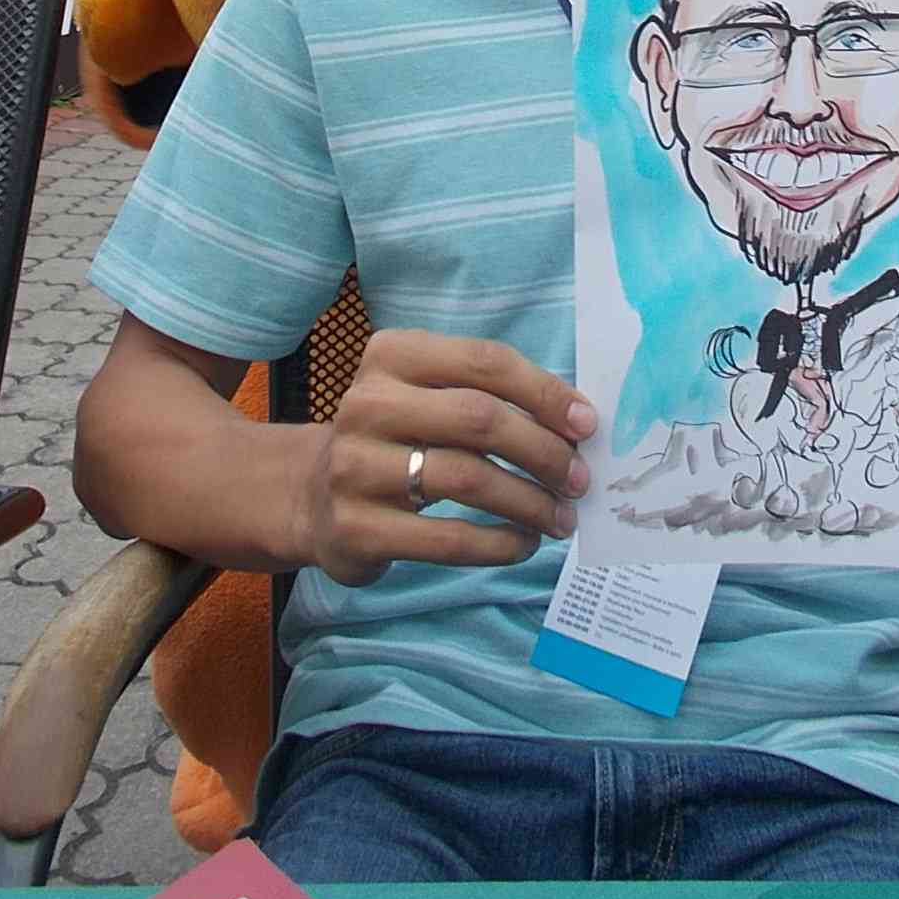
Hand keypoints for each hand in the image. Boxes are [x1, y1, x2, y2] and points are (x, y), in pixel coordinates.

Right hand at [303, 329, 595, 586]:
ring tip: (560, 517)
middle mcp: (368, 403)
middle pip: (480, 419)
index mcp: (392, 355)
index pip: (484, 362)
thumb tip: (576, 423)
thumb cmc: (396, 438)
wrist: (312, 495)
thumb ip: (488, 396)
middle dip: (543, 450)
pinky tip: (522, 542)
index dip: (544, 392)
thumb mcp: (427, 396)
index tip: (586, 424)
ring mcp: (355, 467)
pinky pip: (447, 539)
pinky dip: (498, 543)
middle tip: (579, 478)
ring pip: (468, 479)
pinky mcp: (356, 528)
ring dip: (529, 501)